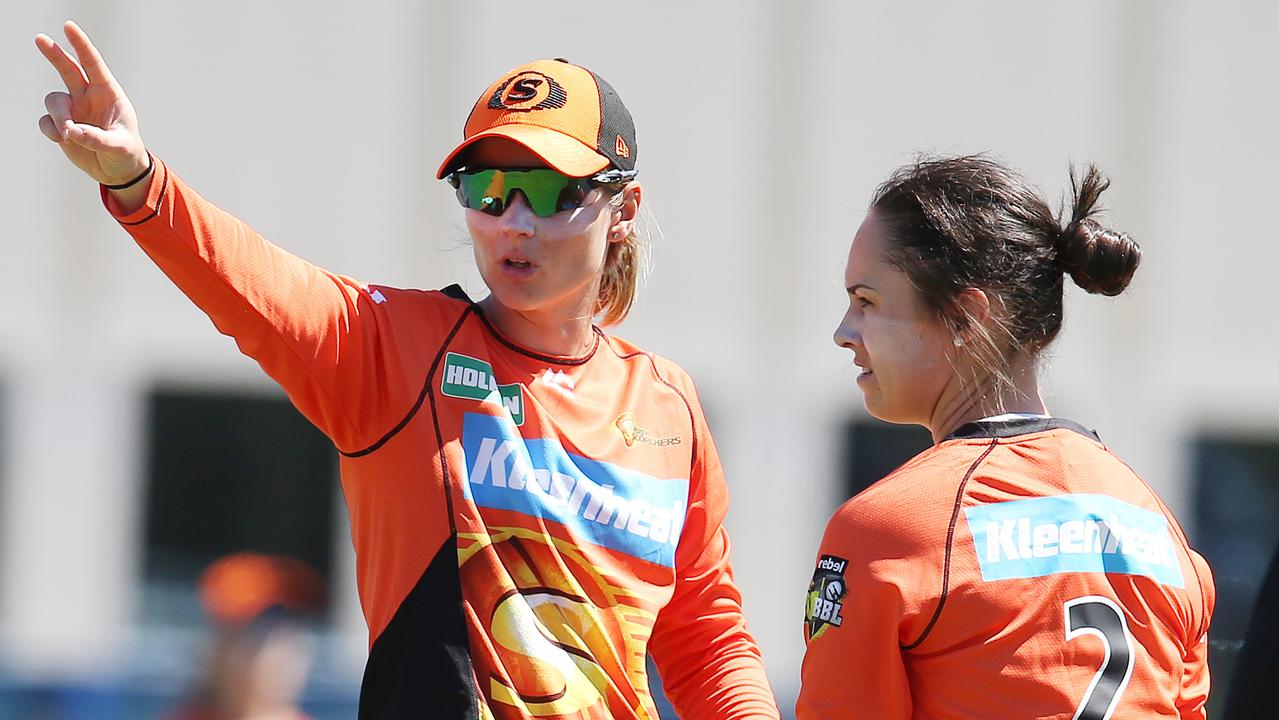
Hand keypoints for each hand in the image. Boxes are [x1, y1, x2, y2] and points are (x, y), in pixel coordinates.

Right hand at [36, 21, 148, 184]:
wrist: (118, 170)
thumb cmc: (126, 152)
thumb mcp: (120, 146)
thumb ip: (98, 139)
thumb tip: (72, 131)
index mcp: (108, 93)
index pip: (93, 64)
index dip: (81, 45)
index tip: (69, 27)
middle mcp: (88, 97)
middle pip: (67, 69)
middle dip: (54, 53)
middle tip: (40, 38)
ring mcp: (73, 110)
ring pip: (54, 101)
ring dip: (58, 116)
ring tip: (68, 134)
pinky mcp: (61, 125)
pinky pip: (46, 122)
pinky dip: (51, 130)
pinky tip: (63, 140)